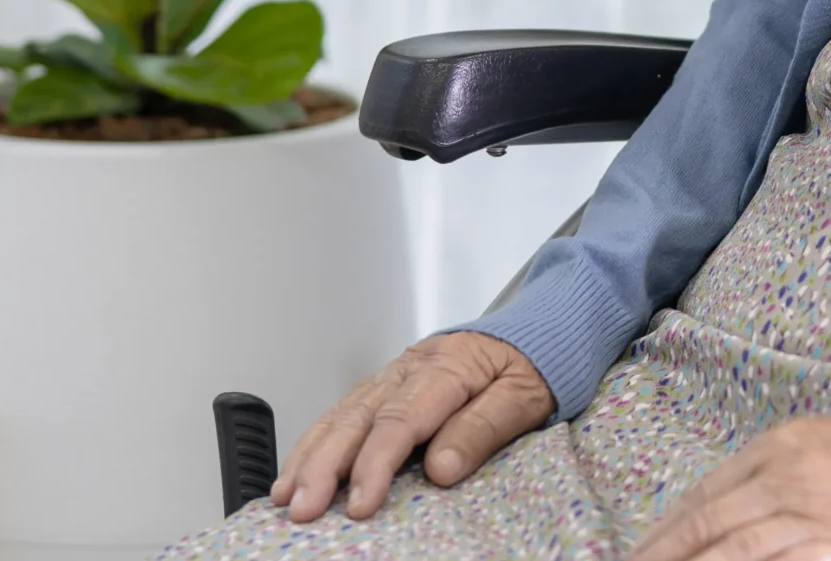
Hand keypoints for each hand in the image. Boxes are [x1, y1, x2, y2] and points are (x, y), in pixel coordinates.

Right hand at [271, 331, 553, 522]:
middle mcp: (413, 367)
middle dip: (325, 465)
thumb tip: (439, 468)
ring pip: (343, 412)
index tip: (360, 503)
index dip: (375, 464)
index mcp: (448, 368)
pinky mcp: (390, 381)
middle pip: (359, 416)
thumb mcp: (527, 396)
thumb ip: (483, 429)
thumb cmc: (536, 362)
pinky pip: (346, 409)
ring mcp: (397, 372)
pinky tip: (299, 467)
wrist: (543, 323)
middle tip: (304, 508)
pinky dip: (318, 439)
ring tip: (287, 495)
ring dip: (311, 454)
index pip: (401, 420)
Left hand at [630, 415, 830, 560]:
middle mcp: (787, 481)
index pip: (705, 493)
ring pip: (738, 551)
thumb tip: (704, 508)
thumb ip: (761, 469)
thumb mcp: (810, 442)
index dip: (667, 528)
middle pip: (711, 524)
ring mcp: (812, 519)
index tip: (640, 552)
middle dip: (668, 555)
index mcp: (776, 449)